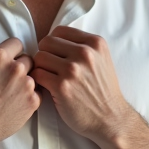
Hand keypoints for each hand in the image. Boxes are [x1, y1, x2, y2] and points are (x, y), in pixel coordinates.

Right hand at [0, 39, 39, 148]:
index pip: (16, 43)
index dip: (11, 51)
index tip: (8, 60)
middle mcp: (16, 68)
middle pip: (28, 59)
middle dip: (20, 65)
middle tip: (8, 78)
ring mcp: (26, 85)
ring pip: (34, 76)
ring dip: (25, 81)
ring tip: (11, 93)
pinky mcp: (33, 101)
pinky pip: (38, 92)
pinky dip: (29, 96)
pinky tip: (16, 102)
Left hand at [30, 26, 132, 142]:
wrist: (110, 118)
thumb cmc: (103, 91)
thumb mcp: (101, 60)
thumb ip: (82, 46)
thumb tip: (53, 38)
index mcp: (95, 43)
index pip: (59, 30)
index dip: (53, 43)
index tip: (56, 55)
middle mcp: (85, 53)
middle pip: (46, 42)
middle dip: (45, 55)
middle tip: (50, 68)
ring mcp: (73, 70)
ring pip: (39, 58)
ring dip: (41, 68)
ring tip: (49, 78)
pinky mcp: (62, 87)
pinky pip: (37, 75)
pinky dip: (38, 82)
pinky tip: (48, 88)